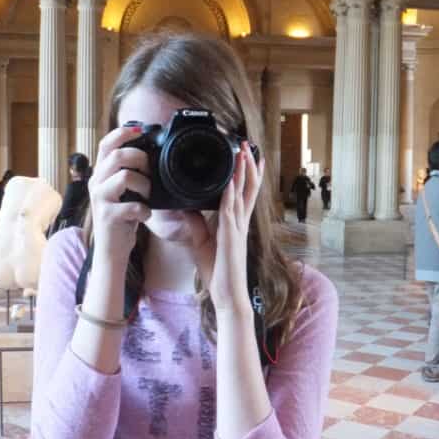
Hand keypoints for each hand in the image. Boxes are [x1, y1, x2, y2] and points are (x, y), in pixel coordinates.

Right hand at [87, 126, 151, 265]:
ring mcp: (100, 199)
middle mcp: (96, 183)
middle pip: (117, 155)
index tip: (141, 129)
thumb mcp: (124, 192)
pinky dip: (144, 210)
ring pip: (125, 177)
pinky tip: (144, 215)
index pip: (106, 144)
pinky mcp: (107, 216)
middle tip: (150, 172)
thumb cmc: (121, 219)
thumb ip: (129, 173)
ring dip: (145, 185)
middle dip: (140, 159)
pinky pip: (132, 205)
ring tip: (148, 197)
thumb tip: (149, 155)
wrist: (111, 250)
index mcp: (100, 174)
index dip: (123, 133)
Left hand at [190, 144, 264, 314]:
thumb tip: (188, 208)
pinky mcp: (230, 236)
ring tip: (241, 152)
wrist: (227, 294)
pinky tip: (229, 180)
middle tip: (246, 144)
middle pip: (249, 187)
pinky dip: (230, 194)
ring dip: (242, 172)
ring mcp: (238, 228)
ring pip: (242, 194)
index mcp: (237, 223)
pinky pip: (229, 211)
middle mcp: (241, 222)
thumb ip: (198, 224)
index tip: (251, 156)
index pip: (246, 193)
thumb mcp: (202, 242)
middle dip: (248, 165)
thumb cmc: (219, 271)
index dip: (250, 174)